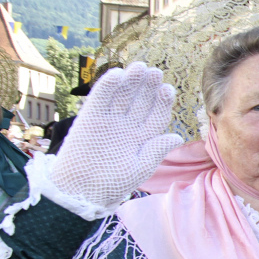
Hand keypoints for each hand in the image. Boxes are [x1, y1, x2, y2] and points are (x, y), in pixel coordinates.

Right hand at [50, 62, 180, 207]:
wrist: (81, 189)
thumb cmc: (113, 183)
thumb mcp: (139, 168)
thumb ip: (156, 151)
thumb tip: (176, 137)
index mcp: (142, 138)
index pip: (156, 116)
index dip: (162, 102)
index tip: (168, 90)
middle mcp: (127, 126)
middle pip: (141, 102)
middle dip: (148, 87)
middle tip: (156, 73)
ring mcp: (109, 120)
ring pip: (122, 96)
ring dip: (131, 82)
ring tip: (140, 68)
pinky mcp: (90, 117)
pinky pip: (100, 98)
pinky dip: (108, 86)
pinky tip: (118, 74)